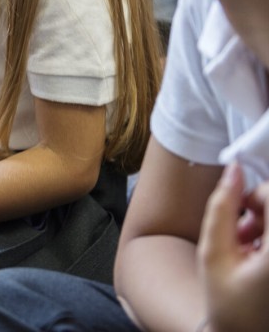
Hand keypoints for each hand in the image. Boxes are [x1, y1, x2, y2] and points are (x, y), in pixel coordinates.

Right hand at [199, 163, 268, 331]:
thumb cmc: (230, 308)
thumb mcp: (214, 254)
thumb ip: (221, 207)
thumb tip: (233, 170)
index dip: (254, 195)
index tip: (237, 211)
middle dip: (259, 212)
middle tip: (238, 235)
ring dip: (265, 226)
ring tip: (245, 251)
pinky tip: (259, 260)